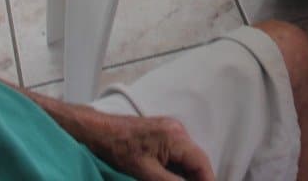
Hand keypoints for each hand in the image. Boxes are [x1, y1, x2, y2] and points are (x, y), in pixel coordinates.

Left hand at [58, 106, 214, 180]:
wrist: (99, 131)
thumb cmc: (119, 148)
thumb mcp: (146, 172)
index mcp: (177, 137)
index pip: (202, 163)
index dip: (208, 180)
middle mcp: (178, 131)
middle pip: (197, 160)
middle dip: (197, 178)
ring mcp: (171, 130)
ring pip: (188, 158)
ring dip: (187, 175)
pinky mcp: (163, 134)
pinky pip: (178, 153)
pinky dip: (178, 168)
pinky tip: (172, 178)